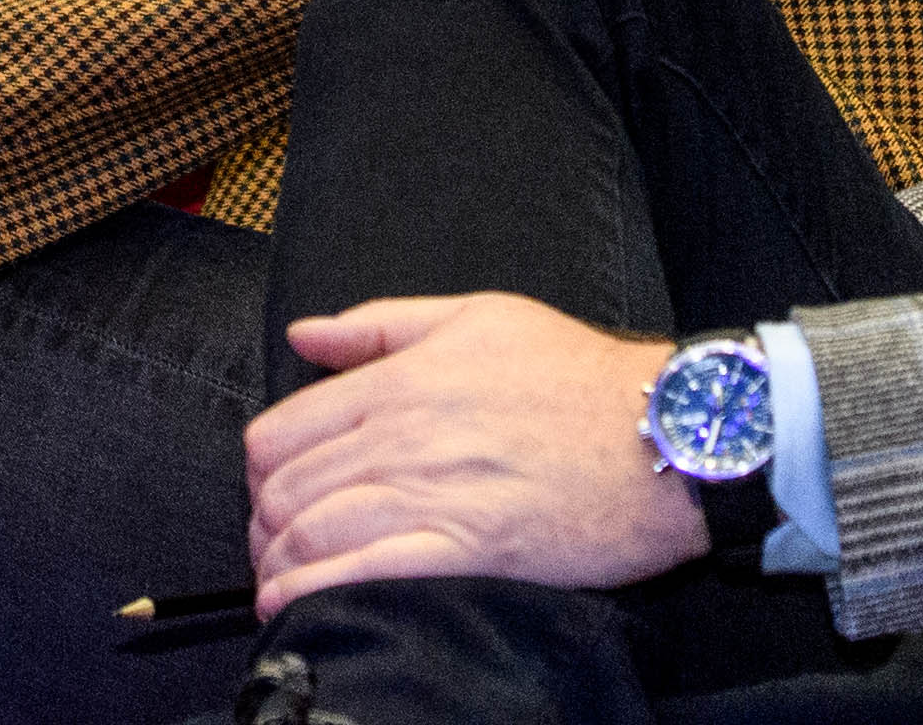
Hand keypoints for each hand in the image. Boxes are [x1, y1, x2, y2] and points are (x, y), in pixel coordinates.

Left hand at [245, 298, 705, 618]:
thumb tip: (304, 335)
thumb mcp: (474, 316)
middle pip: (285, 488)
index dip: (260, 469)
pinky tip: (292, 605)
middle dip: (263, 521)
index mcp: (398, 381)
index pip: (282, 431)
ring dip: (277, 563)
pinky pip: (364, 574)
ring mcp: (432, 494)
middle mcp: (401, 436)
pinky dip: (313, 592)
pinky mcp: (468, 550)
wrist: (662, 434)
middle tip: (272, 541)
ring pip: (311, 532)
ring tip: (277, 579)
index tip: (270, 488)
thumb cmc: (576, 375)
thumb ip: (378, 326)